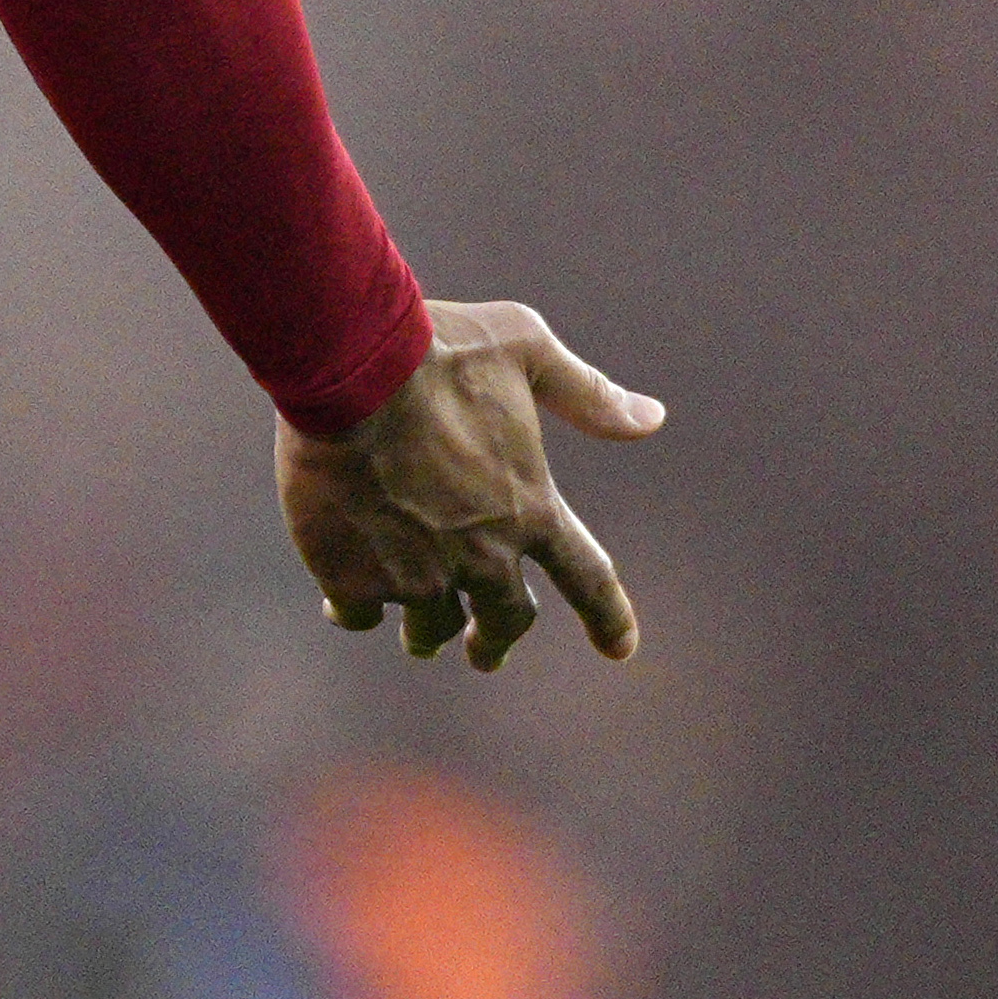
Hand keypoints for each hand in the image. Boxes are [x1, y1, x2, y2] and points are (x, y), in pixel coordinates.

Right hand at [277, 297, 661, 670]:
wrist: (346, 366)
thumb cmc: (437, 349)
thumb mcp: (525, 347)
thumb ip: (587, 393)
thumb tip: (653, 417)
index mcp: (530, 508)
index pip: (588, 579)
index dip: (609, 618)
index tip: (620, 648)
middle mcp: (482, 556)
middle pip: (506, 620)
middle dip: (496, 641)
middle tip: (485, 651)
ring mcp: (418, 574)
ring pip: (431, 628)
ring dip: (428, 632)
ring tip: (417, 636)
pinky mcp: (352, 576)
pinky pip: (361, 615)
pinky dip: (358, 611)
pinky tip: (343, 603)